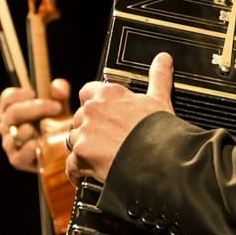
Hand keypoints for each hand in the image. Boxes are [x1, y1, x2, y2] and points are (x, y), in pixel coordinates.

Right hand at [0, 78, 71, 172]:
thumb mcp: (60, 104)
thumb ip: (59, 92)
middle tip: (56, 107)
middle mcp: (8, 125)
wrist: (62, 150)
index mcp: (13, 109)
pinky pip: (17, 155)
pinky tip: (38, 144)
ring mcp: (10, 143)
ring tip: (45, 128)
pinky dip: (28, 149)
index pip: (7, 98)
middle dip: (34, 108)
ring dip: (30, 129)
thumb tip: (57, 88)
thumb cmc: (56, 123)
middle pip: (12, 113)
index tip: (33, 92)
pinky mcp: (17, 160)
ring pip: (14, 133)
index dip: (18, 94)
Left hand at [67, 52, 176, 182]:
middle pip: (80, 119)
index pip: (88, 92)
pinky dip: (77, 172)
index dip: (94, 104)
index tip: (104, 115)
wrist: (160, 159)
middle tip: (107, 142)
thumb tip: (164, 58)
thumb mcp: (160, 99)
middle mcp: (92, 110)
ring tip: (100, 160)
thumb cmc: (159, 131)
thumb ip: (158, 77)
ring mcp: (85, 132)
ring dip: (83, 150)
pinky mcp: (81, 155)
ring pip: (74, 141)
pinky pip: (71, 165)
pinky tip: (87, 176)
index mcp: (109, 94)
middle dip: (89, 130)